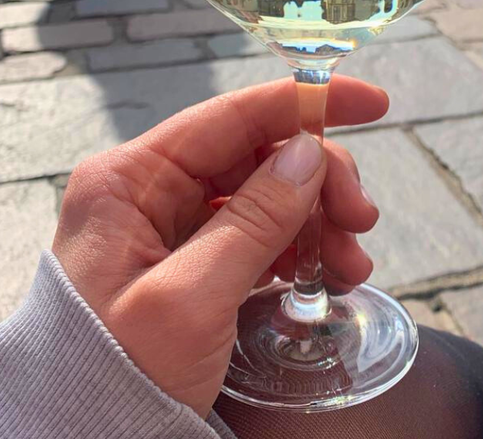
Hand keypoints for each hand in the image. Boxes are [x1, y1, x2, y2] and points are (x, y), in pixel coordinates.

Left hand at [52, 77, 386, 417]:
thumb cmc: (111, 378)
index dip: (305, 103)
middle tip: (360, 219)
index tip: (371, 103)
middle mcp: (152, 190)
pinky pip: (260, 234)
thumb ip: (254, 220)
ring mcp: (171, 226)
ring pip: (267, 193)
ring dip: (317, 220)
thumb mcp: (189, 300)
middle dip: (319, 180)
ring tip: (350, 264)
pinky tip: (325, 273)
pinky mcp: (192, 261)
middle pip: (259, 154)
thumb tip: (310, 153)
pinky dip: (299, 247)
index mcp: (132, 180)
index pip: (232, 116)